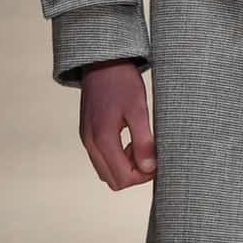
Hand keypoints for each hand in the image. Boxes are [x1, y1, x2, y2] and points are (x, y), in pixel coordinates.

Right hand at [79, 60, 156, 188]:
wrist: (102, 62)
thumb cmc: (123, 83)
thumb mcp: (138, 110)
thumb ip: (143, 141)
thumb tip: (149, 169)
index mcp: (103, 139)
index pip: (123, 179)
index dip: (143, 175)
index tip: (156, 159)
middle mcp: (90, 143)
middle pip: (113, 180)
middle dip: (134, 174)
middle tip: (148, 152)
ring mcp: (86, 139)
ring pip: (106, 172)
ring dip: (125, 166)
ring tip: (139, 144)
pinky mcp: (87, 134)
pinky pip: (101, 159)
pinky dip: (117, 157)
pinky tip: (129, 139)